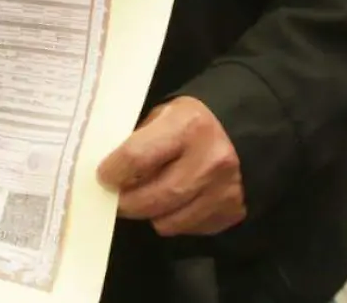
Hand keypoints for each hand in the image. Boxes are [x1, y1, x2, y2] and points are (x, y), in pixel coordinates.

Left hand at [97, 96, 245, 236]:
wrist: (242, 133)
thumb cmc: (191, 123)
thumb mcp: (162, 116)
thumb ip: (137, 141)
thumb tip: (108, 174)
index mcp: (188, 126)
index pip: (136, 157)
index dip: (113, 171)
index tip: (104, 177)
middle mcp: (210, 159)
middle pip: (151, 198)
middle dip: (126, 203)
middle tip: (117, 199)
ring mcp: (223, 190)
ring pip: (167, 222)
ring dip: (151, 214)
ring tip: (149, 198)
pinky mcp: (231, 212)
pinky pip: (187, 229)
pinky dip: (174, 219)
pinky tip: (176, 202)